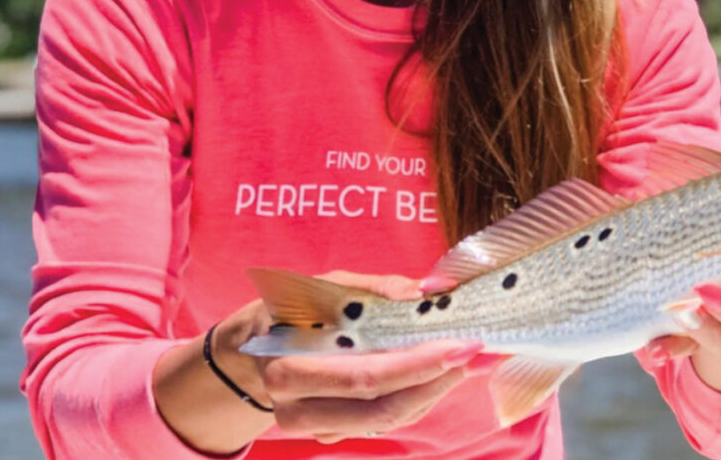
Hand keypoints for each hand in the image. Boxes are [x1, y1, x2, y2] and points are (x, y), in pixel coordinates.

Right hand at [239, 270, 487, 443]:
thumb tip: (432, 290)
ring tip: (466, 359)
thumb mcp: (322, 286)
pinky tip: (439, 374)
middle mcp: (297, 409)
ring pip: (385, 421)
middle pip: (381, 408)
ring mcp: (313, 428)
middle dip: (435, 380)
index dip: (417, 364)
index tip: (461, 344)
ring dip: (432, 391)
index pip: (365, 376)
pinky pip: (381, 422)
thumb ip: (377, 289)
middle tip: (475, 352)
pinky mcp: (329, 434)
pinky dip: (415, 398)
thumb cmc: (287, 309)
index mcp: (289, 366)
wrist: (245, 353)